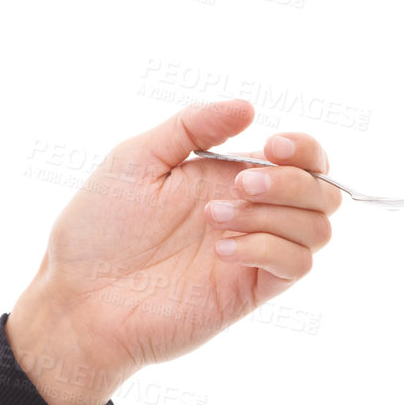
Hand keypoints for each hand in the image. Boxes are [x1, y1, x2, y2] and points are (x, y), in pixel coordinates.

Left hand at [5, 98, 342, 404]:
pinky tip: (220, 250)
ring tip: (215, 220)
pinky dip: (267, 249)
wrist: (81, 296)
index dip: (304, 149)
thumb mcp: (137, 158)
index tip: (272, 147)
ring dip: (275, 215)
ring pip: (317, 230)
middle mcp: (251, 213)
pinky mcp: (249, 291)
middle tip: (240, 185)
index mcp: (228, 176)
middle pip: (322, 193)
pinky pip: (295, 266)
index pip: (301, 159)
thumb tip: (248, 108)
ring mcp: (254, 253)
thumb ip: (192, 128)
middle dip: (292, 181)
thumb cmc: (99, 229)